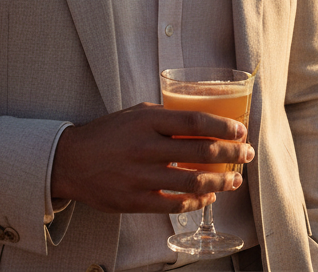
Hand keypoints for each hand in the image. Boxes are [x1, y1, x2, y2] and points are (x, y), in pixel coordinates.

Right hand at [50, 102, 254, 213]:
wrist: (70, 161)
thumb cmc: (108, 134)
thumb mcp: (136, 113)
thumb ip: (167, 116)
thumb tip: (204, 121)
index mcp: (147, 120)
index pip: (196, 121)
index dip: (224, 127)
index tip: (241, 131)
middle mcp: (145, 147)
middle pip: (201, 151)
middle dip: (231, 154)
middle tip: (247, 154)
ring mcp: (140, 176)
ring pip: (193, 182)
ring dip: (221, 182)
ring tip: (235, 179)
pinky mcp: (134, 201)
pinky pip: (175, 204)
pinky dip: (198, 201)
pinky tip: (210, 197)